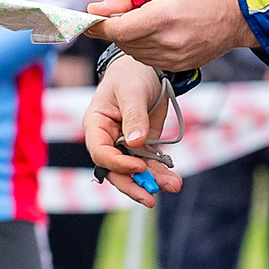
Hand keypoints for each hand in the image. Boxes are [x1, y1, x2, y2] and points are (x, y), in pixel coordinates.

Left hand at [84, 0, 255, 70]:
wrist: (236, 17)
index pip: (118, 30)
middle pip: (124, 42)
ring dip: (130, 39)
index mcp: (162, 17)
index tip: (89, 21)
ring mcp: (173, 58)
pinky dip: (145, 48)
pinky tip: (157, 34)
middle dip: (116, 29)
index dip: (99, 27)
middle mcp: (167, 42)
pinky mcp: (178, 67)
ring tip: (145, 22)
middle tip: (121, 14)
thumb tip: (96, 8)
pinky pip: (149, 60)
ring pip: (134, 53)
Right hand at [84, 54, 180, 208]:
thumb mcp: (132, 92)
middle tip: (150, 197)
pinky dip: (160, 173)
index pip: (101, 153)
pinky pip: (149, 164)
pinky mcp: (142, 146)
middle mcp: (107, 140)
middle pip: (115, 170)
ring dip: (152, 181)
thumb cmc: (131, 75)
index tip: (140, 165)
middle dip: (133, 184)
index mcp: (96, 125)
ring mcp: (125, 145)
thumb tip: (136, 142)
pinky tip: (173, 179)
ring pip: (134, 171)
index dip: (119, 163)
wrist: (146, 70)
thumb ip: (134, 116)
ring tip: (173, 185)